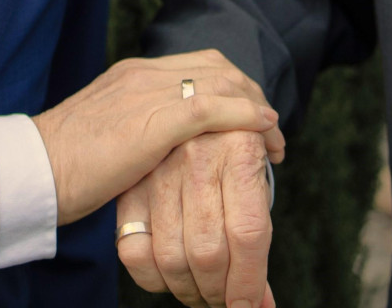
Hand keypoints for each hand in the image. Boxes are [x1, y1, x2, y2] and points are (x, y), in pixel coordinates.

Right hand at [32, 49, 284, 225]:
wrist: (32, 170)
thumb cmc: (64, 163)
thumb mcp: (107, 133)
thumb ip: (139, 126)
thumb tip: (166, 145)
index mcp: (133, 73)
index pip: (200, 64)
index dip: (234, 86)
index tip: (250, 113)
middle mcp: (145, 74)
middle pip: (219, 68)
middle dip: (252, 94)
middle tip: (270, 127)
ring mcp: (149, 93)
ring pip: (223, 83)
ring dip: (258, 109)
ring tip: (274, 138)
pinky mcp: (154, 120)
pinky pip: (215, 108)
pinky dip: (247, 116)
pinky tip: (265, 130)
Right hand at [117, 130, 276, 307]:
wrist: (191, 105)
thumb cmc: (231, 150)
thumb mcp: (254, 176)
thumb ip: (258, 235)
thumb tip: (260, 303)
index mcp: (241, 151)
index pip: (248, 233)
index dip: (249, 282)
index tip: (251, 307)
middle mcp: (198, 157)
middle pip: (209, 251)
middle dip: (221, 293)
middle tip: (227, 302)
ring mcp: (159, 171)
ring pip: (172, 257)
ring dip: (190, 291)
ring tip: (204, 294)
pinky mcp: (130, 186)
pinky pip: (135, 251)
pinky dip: (154, 280)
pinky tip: (171, 278)